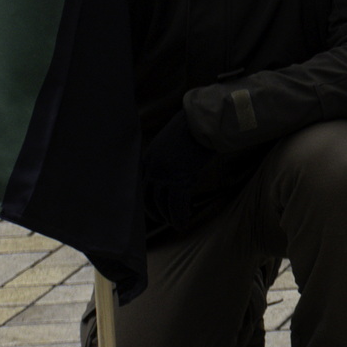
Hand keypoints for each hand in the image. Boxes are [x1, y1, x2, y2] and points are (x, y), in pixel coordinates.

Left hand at [140, 113, 213, 232]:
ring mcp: (164, 175)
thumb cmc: (194, 126)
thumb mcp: (173, 141)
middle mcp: (152, 168)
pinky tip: (183, 224)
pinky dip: (179, 216)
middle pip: (148, 197)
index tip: (152, 206)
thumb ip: (169, 155)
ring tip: (175, 224)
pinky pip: (177, 205)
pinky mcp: (179, 180)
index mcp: (149, 157)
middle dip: (154, 211)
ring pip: (161, 204)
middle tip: (162, 220)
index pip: (142, 184)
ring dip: (168, 217)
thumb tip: (177, 166)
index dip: (147, 198)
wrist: (204, 121)